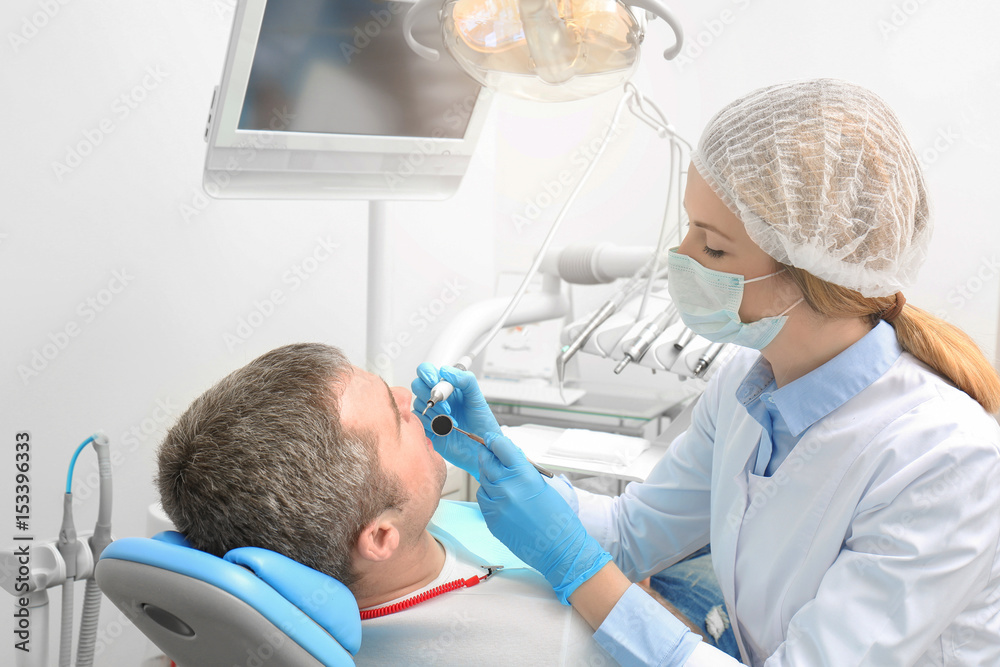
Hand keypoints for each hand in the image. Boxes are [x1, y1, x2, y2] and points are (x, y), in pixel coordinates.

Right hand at [411, 363, 500, 479]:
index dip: (427, 373)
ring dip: (436, 412)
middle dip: (430, 394)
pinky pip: (418, 421)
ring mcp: (431, 413)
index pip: (427, 372)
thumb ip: (465, 380)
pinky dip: (431, 423)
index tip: (435, 381)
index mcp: (448, 387)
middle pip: (417, 386)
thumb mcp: (477, 397)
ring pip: (418, 403)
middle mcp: (437, 399)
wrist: (482, 447)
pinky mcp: (427, 428)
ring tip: (451, 420)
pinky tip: (444, 428)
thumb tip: (445, 371)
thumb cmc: (482, 423)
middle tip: (446, 404)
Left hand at [476, 432, 611, 603]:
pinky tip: (500, 498)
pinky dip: (488, 495)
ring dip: (489, 477)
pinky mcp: (491, 519)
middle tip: (488, 453)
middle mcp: (507, 487)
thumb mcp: (543, 485)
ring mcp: (496, 504)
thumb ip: (523, 470)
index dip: (494, 441)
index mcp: (523, 474)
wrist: (558, 547)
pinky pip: (483, 500)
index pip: (501, 447)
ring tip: (501, 481)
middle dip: (487, 456)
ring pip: (483, 481)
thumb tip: (509, 458)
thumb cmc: (557, 517)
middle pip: (486, 462)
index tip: (490, 439)